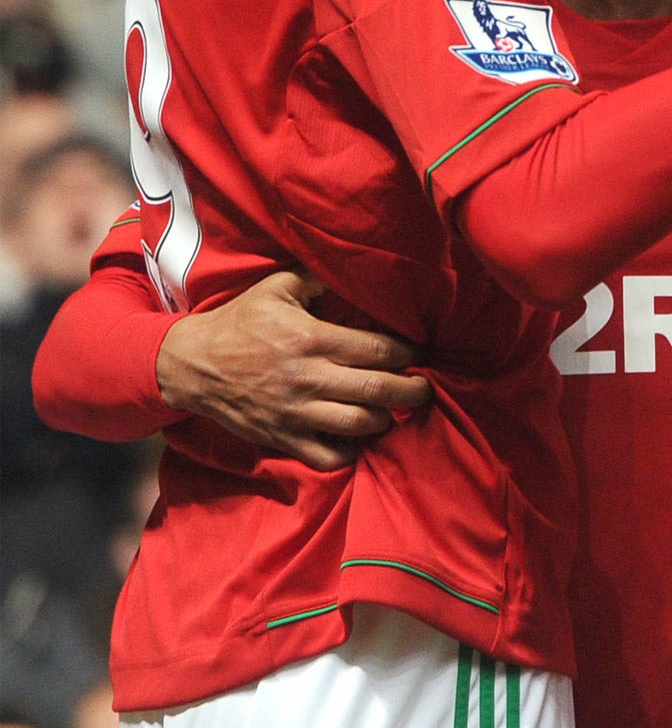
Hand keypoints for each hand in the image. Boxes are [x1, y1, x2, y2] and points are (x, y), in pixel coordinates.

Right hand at [157, 272, 431, 471]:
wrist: (191, 364)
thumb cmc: (240, 322)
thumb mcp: (277, 287)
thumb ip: (318, 278)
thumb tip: (358, 271)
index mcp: (311, 338)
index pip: (379, 350)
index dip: (408, 354)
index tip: (418, 354)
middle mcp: (308, 377)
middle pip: (378, 390)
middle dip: (412, 391)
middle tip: (423, 389)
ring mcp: (295, 412)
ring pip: (359, 425)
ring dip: (385, 420)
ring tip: (392, 410)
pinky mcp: (282, 437)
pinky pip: (328, 457)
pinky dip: (350, 452)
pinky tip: (356, 437)